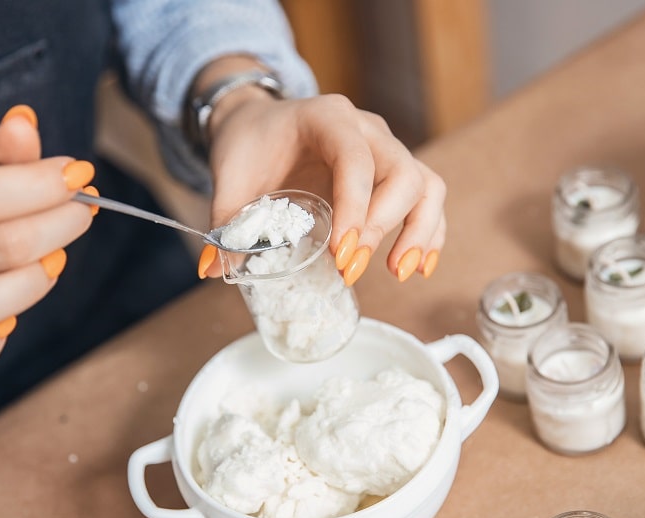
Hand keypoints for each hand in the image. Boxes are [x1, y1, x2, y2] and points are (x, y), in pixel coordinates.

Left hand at [202, 92, 446, 284]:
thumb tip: (215, 269)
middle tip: (351, 268)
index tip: (341, 253)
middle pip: (402, 171)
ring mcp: (385, 150)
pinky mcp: (392, 175)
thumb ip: (226, 220)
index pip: (355, 158)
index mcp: (327, 119)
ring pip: (426, 185)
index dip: (355, 207)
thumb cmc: (249, 146)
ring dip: (420, 231)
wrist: (259, 125)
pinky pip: (427, 199)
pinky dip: (429, 233)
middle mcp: (366, 129)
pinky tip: (418, 268)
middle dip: (384, 226)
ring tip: (399, 272)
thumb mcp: (230, 177)